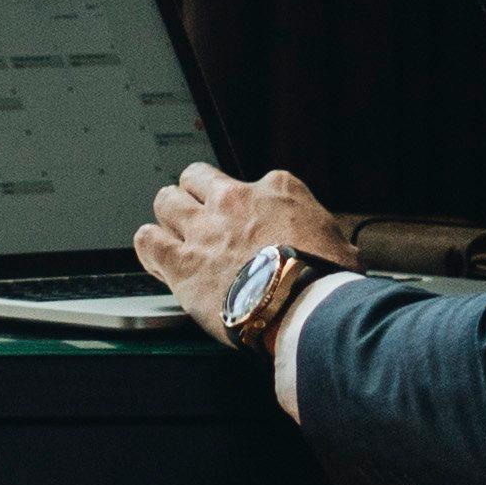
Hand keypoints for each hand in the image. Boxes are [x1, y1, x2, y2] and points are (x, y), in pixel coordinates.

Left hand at [129, 163, 352, 324]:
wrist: (303, 305)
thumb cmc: (326, 279)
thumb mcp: (337, 239)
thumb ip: (315, 233)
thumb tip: (320, 247)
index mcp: (277, 190)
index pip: (251, 182)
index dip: (245, 205)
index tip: (247, 223)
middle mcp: (234, 200)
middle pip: (196, 178)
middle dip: (195, 195)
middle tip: (199, 218)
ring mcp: (204, 229)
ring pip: (166, 201)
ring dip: (169, 215)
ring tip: (173, 234)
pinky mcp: (182, 262)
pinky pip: (148, 240)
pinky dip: (150, 246)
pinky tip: (157, 257)